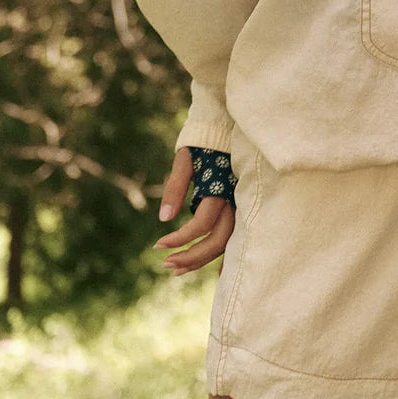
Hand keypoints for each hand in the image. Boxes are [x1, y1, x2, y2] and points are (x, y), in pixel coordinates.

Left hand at [153, 145, 234, 275]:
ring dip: (202, 259)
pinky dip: (223, 255)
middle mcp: (234, 200)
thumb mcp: (185, 160)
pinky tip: (213, 270)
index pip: (201, 224)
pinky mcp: (240, 207)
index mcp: (219, 189)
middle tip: (165, 265)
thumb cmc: (202, 144)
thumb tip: (164, 218)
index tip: (157, 245)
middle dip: (190, 257)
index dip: (179, 239)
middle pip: (217, 241)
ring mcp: (240, 205)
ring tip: (177, 269)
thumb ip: (175, 187)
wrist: (225, 128)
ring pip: (226, 242)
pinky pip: (233, 237)